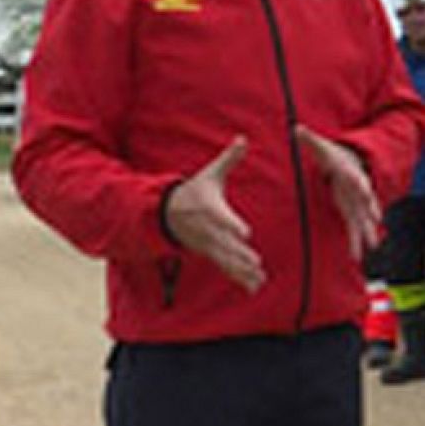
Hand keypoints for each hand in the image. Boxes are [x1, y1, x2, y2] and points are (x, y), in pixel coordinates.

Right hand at [164, 136, 264, 291]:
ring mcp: (208, 244)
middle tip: (255, 262)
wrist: (166, 212)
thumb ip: (229, 158)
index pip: (220, 217)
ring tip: (258, 277)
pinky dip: (239, 278)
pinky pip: (225, 267)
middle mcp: (208, 229)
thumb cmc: (194, 191)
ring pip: (225, 259)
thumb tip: (243, 138)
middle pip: (224, 243)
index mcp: (209, 208)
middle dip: (239, 254)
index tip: (244, 232)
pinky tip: (254, 287)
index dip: (231, 224)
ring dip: (241, 269)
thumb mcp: (210, 174)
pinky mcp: (209, 253)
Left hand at [295, 125, 380, 260]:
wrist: (350, 161)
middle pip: (366, 202)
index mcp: (351, 173)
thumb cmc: (334, 155)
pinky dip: (357, 241)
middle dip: (371, 212)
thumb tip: (294, 128)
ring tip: (371, 246)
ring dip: (367, 232)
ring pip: (364, 219)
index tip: (365, 191)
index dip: (361, 184)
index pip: (358, 179)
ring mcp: (358, 202)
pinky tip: (356, 255)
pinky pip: (355, 228)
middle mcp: (358, 190)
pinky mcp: (352, 211)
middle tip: (375, 221)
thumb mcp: (322, 147)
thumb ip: (309, 139)